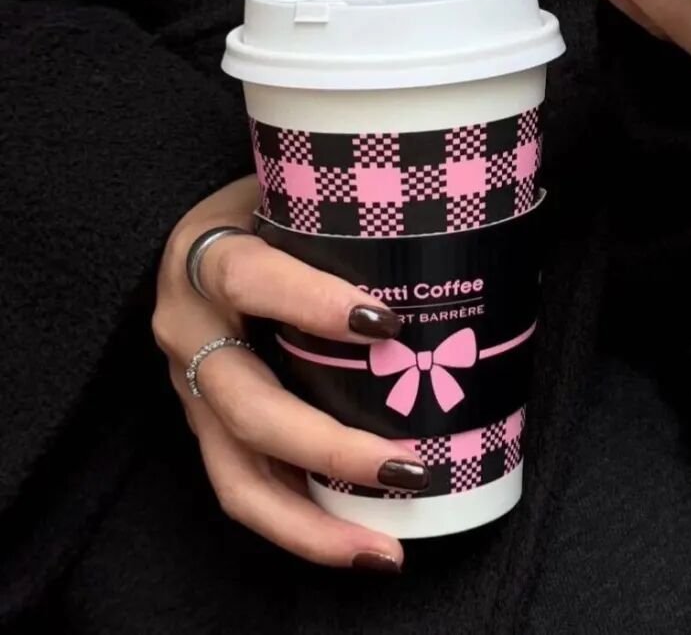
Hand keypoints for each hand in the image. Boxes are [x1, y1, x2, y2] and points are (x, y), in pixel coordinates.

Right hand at [152, 176, 420, 571]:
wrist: (195, 238)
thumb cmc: (259, 210)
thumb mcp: (287, 186)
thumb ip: (345, 200)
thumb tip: (456, 214)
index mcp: (205, 258)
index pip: (249, 279)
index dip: (310, 302)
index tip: (385, 323)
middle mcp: (187, 333)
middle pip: (248, 407)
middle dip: (330, 448)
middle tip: (411, 468)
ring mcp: (192, 392)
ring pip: (236, 478)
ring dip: (312, 523)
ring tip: (384, 551)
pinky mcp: (209, 430)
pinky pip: (246, 491)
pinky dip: (303, 525)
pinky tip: (361, 541)